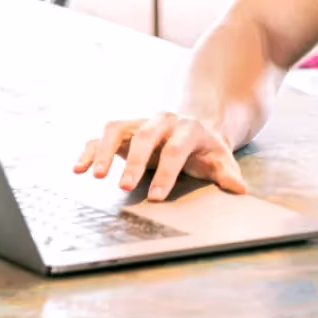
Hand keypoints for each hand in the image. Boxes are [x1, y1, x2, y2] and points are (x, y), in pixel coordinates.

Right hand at [73, 112, 246, 201]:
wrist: (195, 125)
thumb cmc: (206, 149)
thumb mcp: (221, 159)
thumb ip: (228, 174)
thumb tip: (240, 189)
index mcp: (188, 129)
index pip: (176, 149)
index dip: (166, 172)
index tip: (156, 196)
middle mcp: (162, 121)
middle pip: (146, 137)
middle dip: (134, 161)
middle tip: (123, 187)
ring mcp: (140, 123)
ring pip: (117, 128)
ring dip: (104, 151)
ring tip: (95, 176)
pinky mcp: (124, 130)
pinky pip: (101, 136)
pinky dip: (89, 150)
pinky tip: (78, 168)